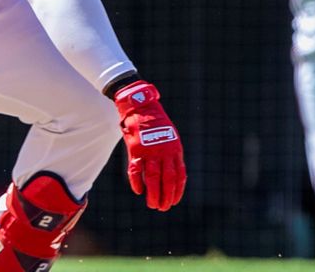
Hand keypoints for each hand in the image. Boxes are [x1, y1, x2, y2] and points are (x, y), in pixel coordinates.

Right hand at [114, 80, 185, 210]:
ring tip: (153, 205)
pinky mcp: (135, 149)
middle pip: (167, 179)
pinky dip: (137, 182)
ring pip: (153, 178)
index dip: (177, 191)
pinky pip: (136, 169)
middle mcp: (164, 152)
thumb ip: (171, 154)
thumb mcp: (170, 137)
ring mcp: (150, 151)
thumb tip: (173, 175)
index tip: (174, 202)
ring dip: (153, 194)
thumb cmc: (156, 123)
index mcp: (175, 150)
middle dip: (166, 196)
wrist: (141, 107)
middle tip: (163, 208)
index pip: (179, 176)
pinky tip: (138, 191)